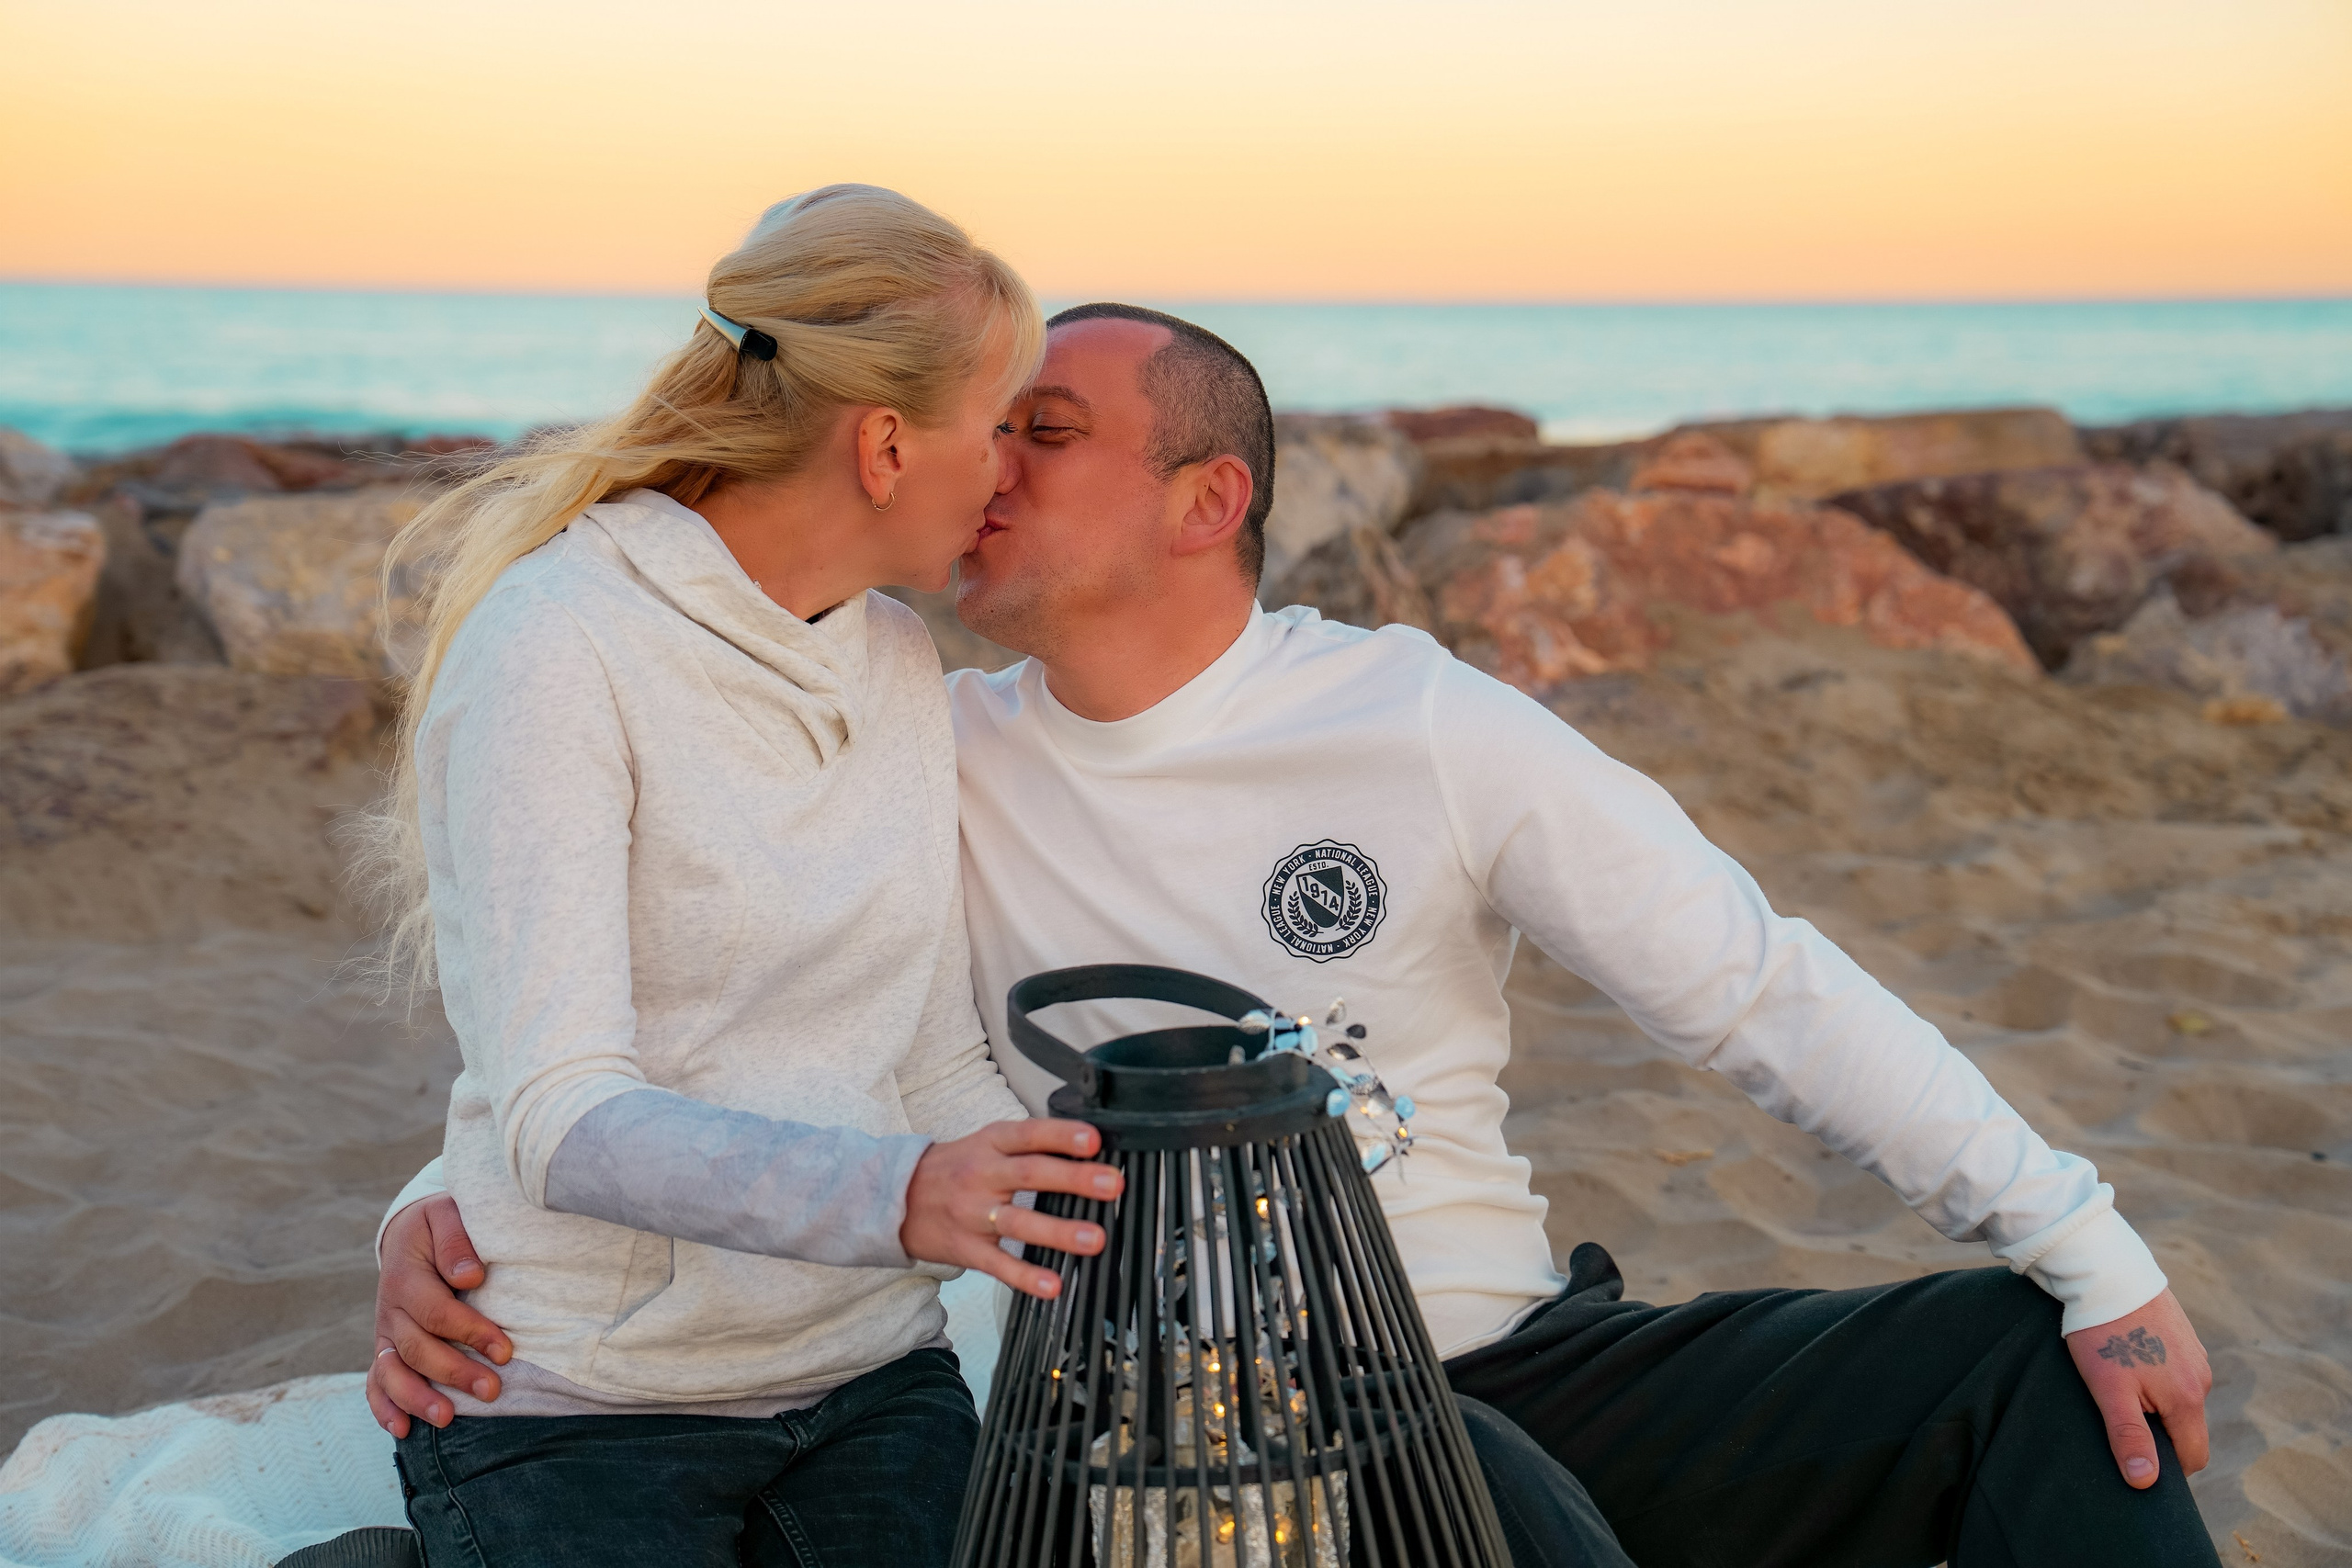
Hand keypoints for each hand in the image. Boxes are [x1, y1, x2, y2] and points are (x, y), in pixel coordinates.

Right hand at [365, 1194, 513, 1437]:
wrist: (411, 1234)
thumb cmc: (439, 1224)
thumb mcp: (444, 1215)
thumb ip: (455, 1241)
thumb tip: (468, 1276)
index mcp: (406, 1277)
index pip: (437, 1312)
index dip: (471, 1333)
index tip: (505, 1351)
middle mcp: (391, 1310)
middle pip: (417, 1349)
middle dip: (455, 1372)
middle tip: (492, 1390)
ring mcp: (385, 1334)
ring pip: (392, 1373)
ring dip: (417, 1399)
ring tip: (447, 1419)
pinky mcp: (385, 1350)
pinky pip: (376, 1383)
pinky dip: (384, 1408)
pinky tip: (401, 1431)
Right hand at [901, 1119, 1122, 1300]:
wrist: (894, 1198)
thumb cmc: (954, 1168)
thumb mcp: (985, 1143)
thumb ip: (1029, 1146)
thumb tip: (1089, 1151)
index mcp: (990, 1144)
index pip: (1030, 1134)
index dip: (1061, 1135)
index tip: (1093, 1140)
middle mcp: (982, 1175)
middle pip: (1030, 1174)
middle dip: (1074, 1179)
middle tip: (1112, 1184)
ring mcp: (973, 1214)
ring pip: (1018, 1221)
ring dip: (1058, 1230)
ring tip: (1094, 1238)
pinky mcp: (966, 1249)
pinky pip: (999, 1264)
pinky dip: (1026, 1276)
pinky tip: (1052, 1285)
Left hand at [2064, 1288, 2211, 1487]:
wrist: (2106, 1271)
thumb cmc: (2103, 1332)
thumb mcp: (2110, 1390)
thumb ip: (2129, 1436)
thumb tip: (2146, 1482)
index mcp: (2188, 1398)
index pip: (2192, 1456)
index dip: (2166, 1468)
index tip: (2134, 1460)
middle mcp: (2201, 1378)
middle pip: (2187, 1428)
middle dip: (2159, 1435)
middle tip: (2118, 1421)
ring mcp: (2195, 1355)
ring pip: (2180, 1399)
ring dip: (2156, 1404)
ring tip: (2118, 1387)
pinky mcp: (2183, 1336)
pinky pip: (2175, 1372)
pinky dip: (2156, 1378)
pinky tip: (2127, 1363)